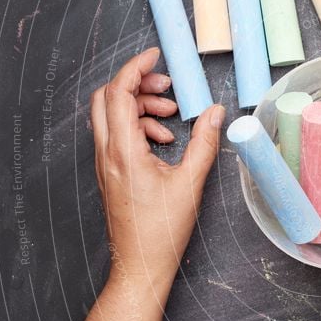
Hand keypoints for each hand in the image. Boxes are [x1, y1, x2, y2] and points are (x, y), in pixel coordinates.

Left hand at [90, 47, 224, 292]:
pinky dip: (137, 127)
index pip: (119, 92)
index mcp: (123, 151)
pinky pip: (115, 135)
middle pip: (106, 98)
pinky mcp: (109, 173)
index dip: (136, 68)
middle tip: (167, 88)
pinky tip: (163, 141)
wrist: (140, 264)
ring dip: (139, 107)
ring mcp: (104, 164)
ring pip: (110, 116)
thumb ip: (204, 143)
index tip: (155, 56)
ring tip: (171, 117)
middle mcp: (106, 154)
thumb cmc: (162, 230)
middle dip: (137, 84)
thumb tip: (216, 113)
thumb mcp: (190, 182)